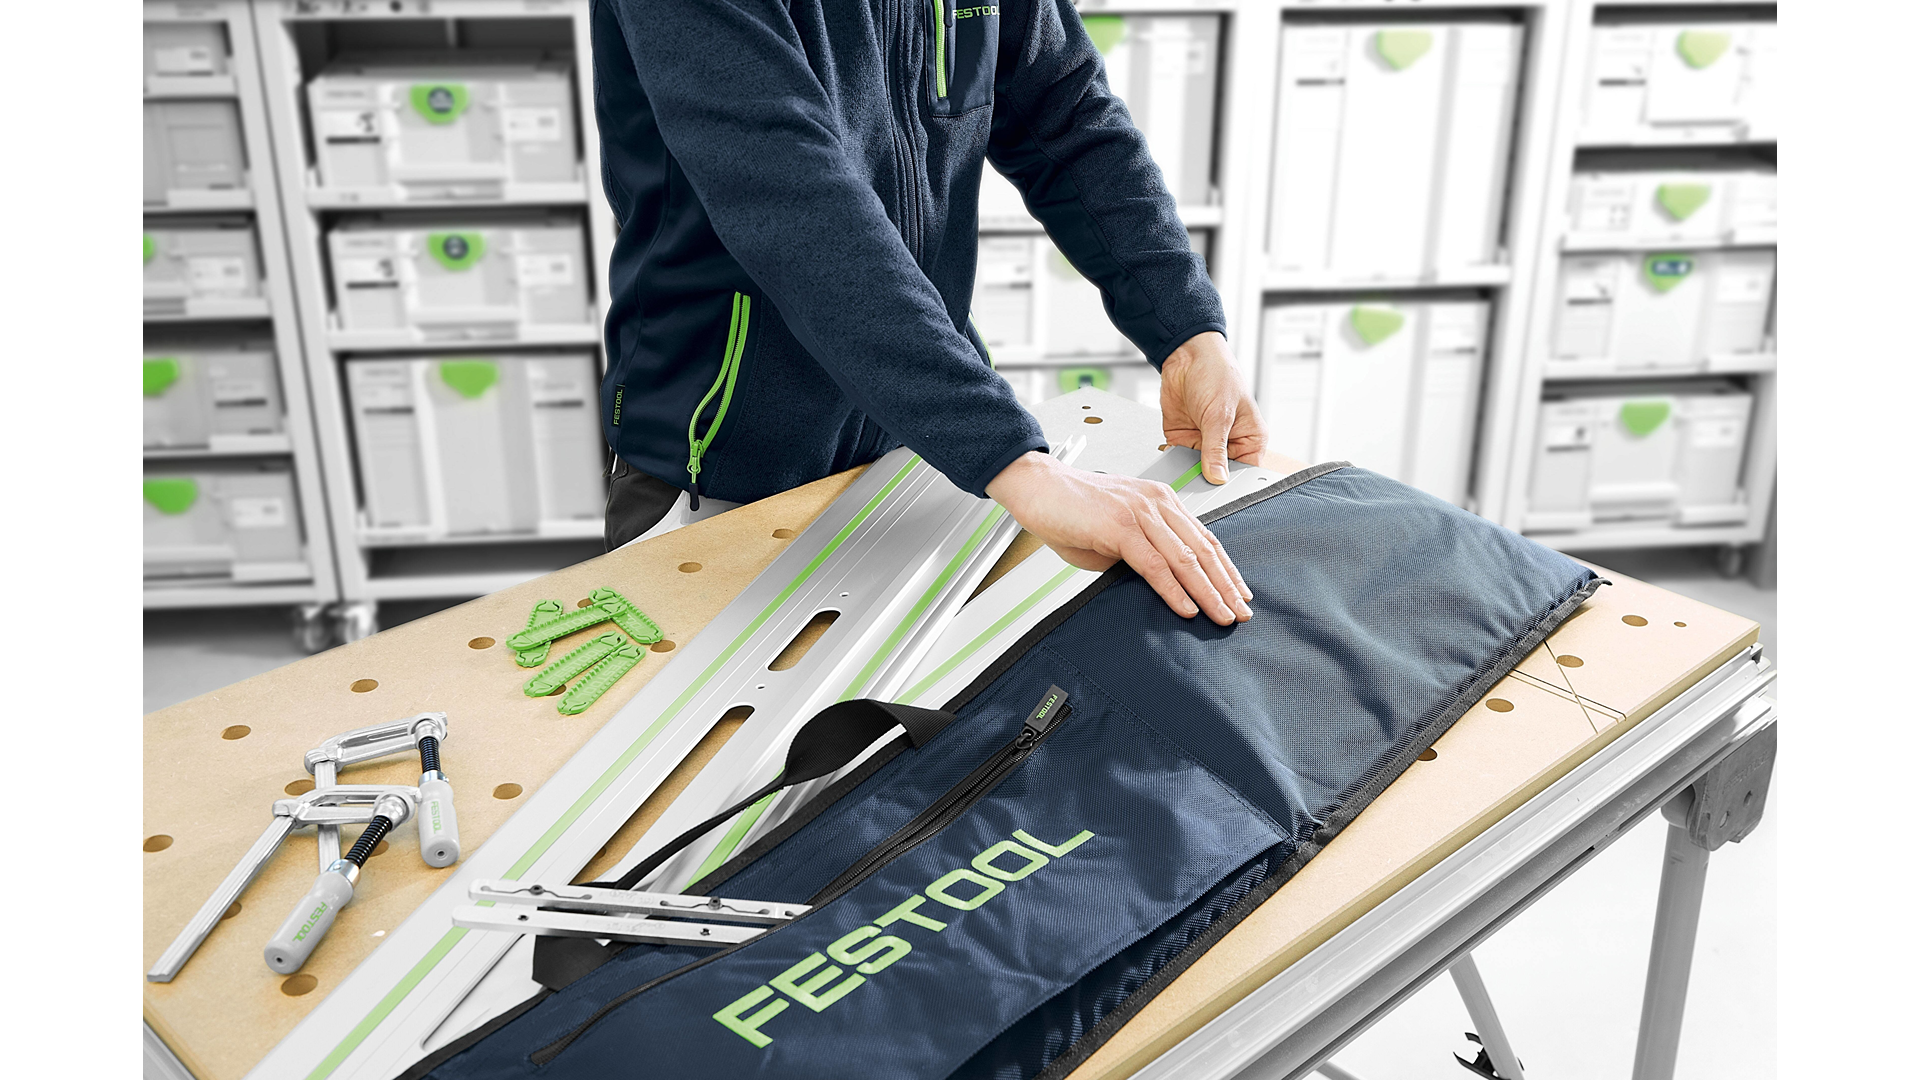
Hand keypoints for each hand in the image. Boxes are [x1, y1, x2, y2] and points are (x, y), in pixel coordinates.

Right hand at [986, 451, 1252, 624]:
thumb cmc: (1068, 509)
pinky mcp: (1121, 527)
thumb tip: (1155, 581)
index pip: (1203, 538)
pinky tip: (1188, 608)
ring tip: (1223, 616)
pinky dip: (1174, 590)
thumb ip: (1138, 554)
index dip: (1224, 568)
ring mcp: (1141, 513)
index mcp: (1159, 501)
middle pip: (1203, 550)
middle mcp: (1157, 503)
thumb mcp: (1113, 535)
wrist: (1036, 486)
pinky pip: (1156, 565)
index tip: (1238, 592)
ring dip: (1208, 592)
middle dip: (1226, 586)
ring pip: (1186, 559)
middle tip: (1241, 612)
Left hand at [1160, 332, 1267, 484]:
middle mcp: (1228, 445)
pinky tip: (1168, 459)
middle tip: (1196, 485)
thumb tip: (1218, 478)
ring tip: (1181, 473)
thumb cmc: (1217, 374)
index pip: (1246, 473)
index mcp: (1250, 439)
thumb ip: (1216, 449)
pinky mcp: (1183, 440)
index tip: (1219, 492)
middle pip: (1219, 476)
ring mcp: (1204, 444)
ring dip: (1186, 472)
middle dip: (1207, 480)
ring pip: (1196, 470)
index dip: (1233, 485)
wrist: (1186, 355)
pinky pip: (1177, 460)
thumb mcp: (1220, 414)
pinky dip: (1171, 462)